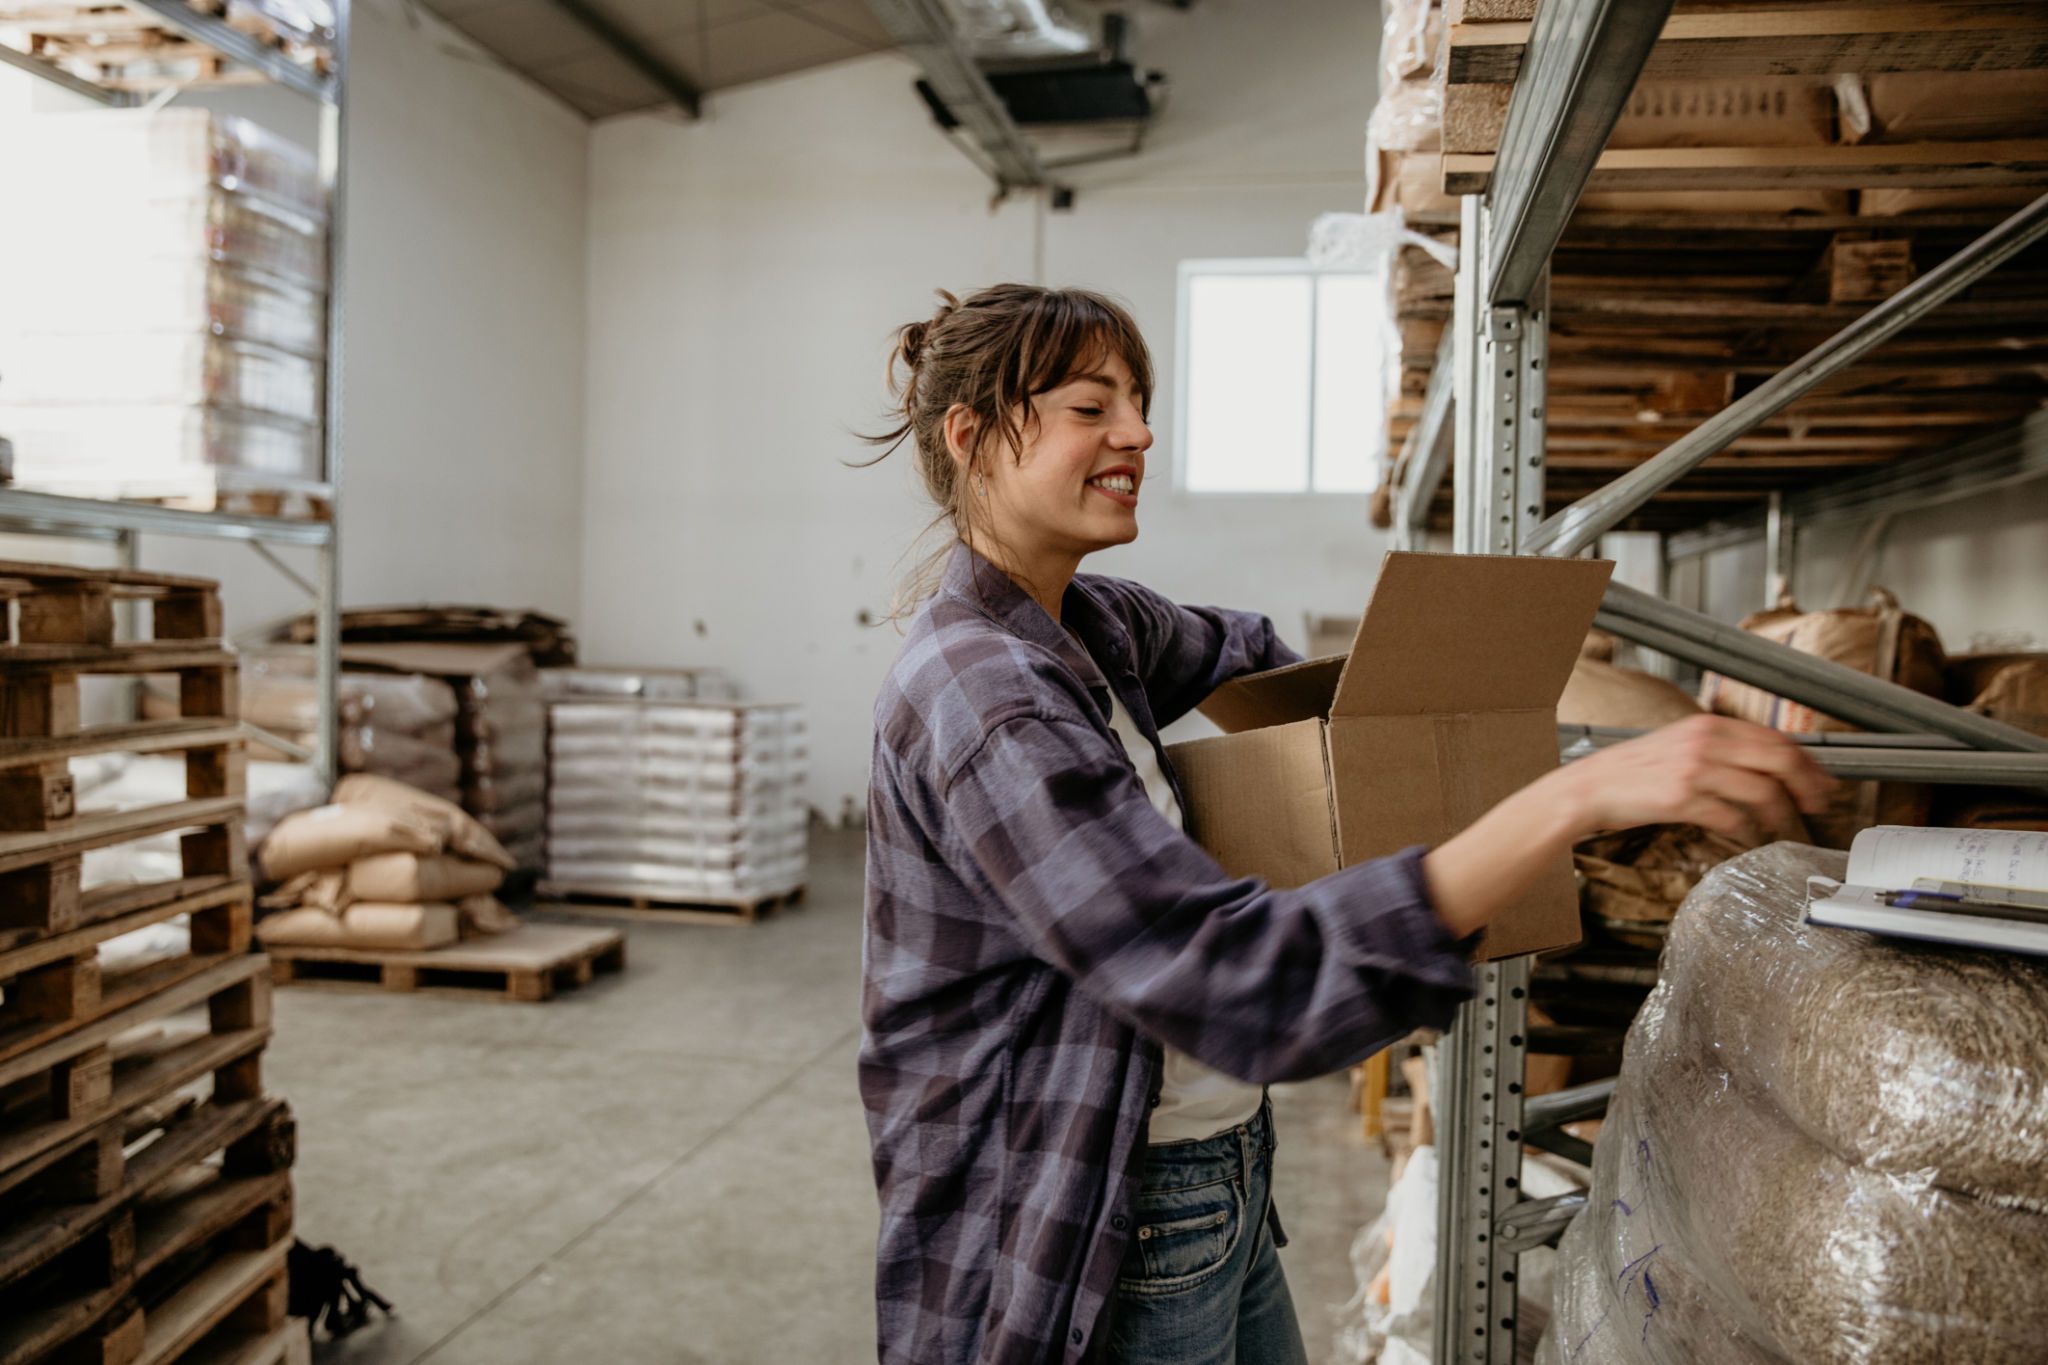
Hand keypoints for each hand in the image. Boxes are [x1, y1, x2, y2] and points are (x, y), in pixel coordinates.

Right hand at [1547, 713, 1835, 843]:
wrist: (1589, 787)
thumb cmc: (1632, 772)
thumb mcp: (1678, 745)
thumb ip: (1719, 749)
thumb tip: (1763, 767)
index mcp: (1707, 726)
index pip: (1776, 739)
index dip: (1807, 763)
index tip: (1821, 782)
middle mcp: (1705, 742)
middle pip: (1779, 760)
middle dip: (1808, 787)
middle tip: (1819, 806)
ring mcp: (1694, 770)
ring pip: (1762, 791)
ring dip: (1783, 816)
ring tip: (1787, 829)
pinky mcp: (1682, 799)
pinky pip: (1732, 817)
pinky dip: (1748, 830)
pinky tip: (1751, 837)